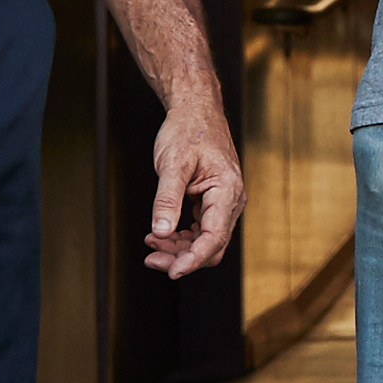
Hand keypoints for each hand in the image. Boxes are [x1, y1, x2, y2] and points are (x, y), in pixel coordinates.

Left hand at [141, 99, 245, 279]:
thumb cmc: (188, 130)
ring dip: (178, 248)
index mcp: (227, 191)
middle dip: (182, 257)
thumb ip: (167, 200)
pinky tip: (160, 235)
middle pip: (210, 245)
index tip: (173, 271)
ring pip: (204, 240)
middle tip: (152, 259)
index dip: (193, 258)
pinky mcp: (212, 202)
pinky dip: (180, 236)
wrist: (195, 111)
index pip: (214, 237)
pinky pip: (200, 229)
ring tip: (151, 245)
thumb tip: (162, 231)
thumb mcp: (172, 164)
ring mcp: (222, 203)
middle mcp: (230, 201)